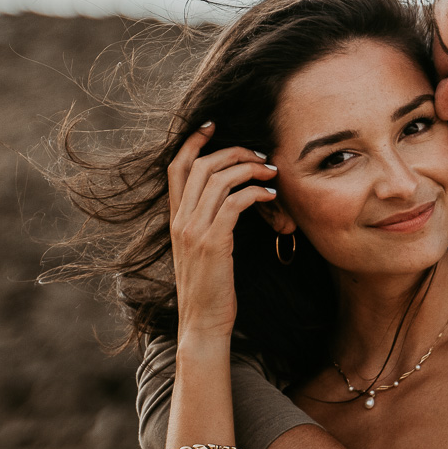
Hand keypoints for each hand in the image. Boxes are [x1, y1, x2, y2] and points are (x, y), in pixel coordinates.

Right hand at [167, 124, 277, 340]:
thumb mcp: (202, 250)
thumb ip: (207, 224)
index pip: (175, 168)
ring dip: (249, 169)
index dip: (191, 142)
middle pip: (201, 165)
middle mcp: (180, 220)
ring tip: (272, 172)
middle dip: (233, 151)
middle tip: (261, 155)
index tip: (211, 125)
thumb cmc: (210, 289)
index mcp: (175, 219)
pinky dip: (255, 193)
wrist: (202, 323)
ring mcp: (194, 231)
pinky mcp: (213, 243)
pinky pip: (234, 203)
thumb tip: (229, 202)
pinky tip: (271, 197)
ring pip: (218, 179)